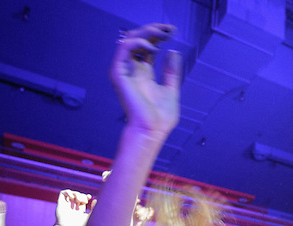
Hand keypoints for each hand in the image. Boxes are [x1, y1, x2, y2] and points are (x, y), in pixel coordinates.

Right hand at [54, 189, 92, 225]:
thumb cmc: (78, 225)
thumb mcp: (89, 216)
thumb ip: (93, 208)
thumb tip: (96, 200)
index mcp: (80, 209)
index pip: (83, 199)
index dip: (86, 196)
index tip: (89, 197)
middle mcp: (73, 205)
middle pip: (79, 195)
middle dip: (82, 196)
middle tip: (84, 202)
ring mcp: (67, 203)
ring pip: (72, 193)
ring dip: (77, 194)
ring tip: (79, 200)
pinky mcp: (61, 202)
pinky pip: (63, 193)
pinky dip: (68, 192)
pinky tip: (72, 196)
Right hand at [109, 23, 181, 137]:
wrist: (152, 130)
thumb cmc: (161, 117)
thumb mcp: (171, 89)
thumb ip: (171, 71)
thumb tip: (173, 51)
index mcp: (144, 72)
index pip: (148, 47)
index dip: (159, 37)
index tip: (173, 32)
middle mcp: (133, 69)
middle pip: (139, 41)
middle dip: (154, 30)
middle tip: (170, 29)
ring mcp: (125, 70)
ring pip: (130, 41)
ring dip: (147, 33)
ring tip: (163, 34)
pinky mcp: (119, 73)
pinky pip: (124, 50)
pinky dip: (138, 43)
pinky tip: (153, 47)